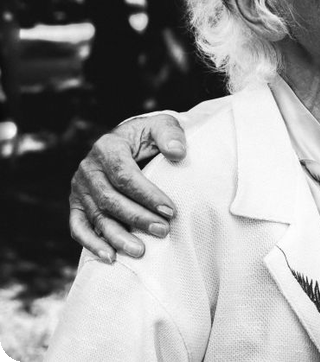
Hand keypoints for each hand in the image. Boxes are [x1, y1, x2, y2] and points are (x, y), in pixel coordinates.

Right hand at [69, 114, 186, 262]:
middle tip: (163, 231)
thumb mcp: (162, 127)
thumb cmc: (150, 137)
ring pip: (97, 216)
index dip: (147, 195)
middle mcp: (88, 168)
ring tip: (141, 251)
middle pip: (110, 199)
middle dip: (137, 218)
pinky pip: (78, 227)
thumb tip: (178, 153)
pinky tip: (110, 257)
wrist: (129, 142)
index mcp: (108, 147)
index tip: (171, 210)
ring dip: (118, 236)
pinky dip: (92, 243)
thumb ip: (171, 135)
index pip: (125, 175)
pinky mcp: (77, 204)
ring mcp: (80, 188)